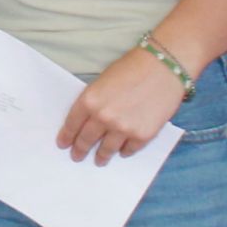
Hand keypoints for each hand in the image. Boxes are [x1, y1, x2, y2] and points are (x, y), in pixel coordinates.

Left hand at [61, 49, 182, 163]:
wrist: (163, 67)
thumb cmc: (132, 68)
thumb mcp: (102, 81)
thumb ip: (94, 102)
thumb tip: (89, 120)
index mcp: (89, 100)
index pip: (72, 124)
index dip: (66, 136)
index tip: (63, 144)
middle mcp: (103, 118)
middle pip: (87, 140)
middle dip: (80, 150)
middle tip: (77, 156)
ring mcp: (123, 129)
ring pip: (107, 149)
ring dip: (102, 156)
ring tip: (99, 160)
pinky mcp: (142, 135)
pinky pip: (129, 149)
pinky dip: (125, 151)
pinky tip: (123, 151)